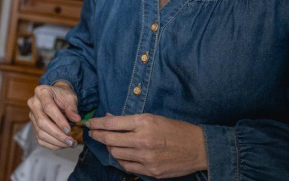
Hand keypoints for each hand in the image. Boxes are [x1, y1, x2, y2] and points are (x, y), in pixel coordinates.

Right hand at [27, 82, 80, 148]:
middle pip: (41, 122)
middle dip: (57, 134)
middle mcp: (33, 103)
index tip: (69, 130)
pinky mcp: (34, 126)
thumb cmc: (63, 96)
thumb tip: (76, 119)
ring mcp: (32, 116)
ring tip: (70, 144)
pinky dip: (52, 145)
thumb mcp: (70, 97)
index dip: (59, 120)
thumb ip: (72, 107)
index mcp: (41, 92)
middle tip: (71, 141)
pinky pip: (40, 139)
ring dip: (56, 142)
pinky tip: (63, 144)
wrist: (57, 97)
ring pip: (40, 133)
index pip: (48, 108)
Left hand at [87, 113, 206, 177]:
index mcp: (144, 123)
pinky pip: (126, 166)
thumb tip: (109, 118)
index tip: (90, 123)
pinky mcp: (150, 171)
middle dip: (97, 135)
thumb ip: (130, 120)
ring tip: (109, 143)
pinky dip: (120, 159)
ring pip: (116, 153)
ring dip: (109, 147)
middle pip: (110, 139)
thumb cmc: (176, 130)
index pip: (112, 123)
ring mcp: (146, 158)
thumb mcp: (153, 118)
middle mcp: (143, 140)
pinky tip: (120, 154)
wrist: (198, 148)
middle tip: (93, 133)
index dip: (97, 123)